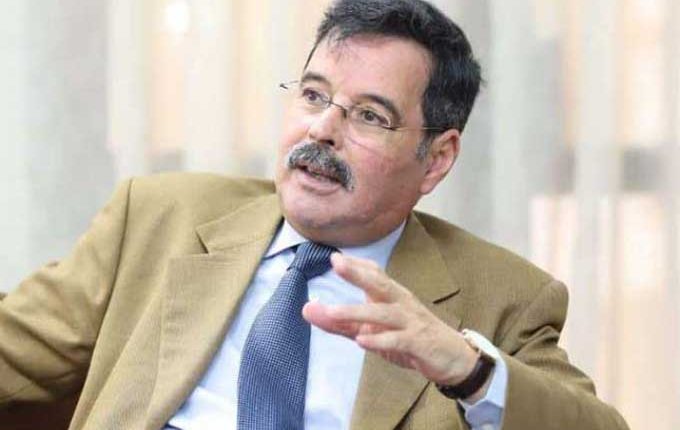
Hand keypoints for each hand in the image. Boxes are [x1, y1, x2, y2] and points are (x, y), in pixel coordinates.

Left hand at [302, 253, 483, 394]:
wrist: (453, 358)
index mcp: (392, 295)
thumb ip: (339, 322)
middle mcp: (401, 303)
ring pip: (384, 313)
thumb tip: (307, 309)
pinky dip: (380, 339)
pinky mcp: (418, 343)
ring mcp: (410, 322)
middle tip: (337, 264)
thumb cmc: (409, 337)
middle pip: (380, 284)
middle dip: (358, 274)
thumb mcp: (371, 330)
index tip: (333, 256)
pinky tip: (362, 341)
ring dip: (358, 311)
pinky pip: (398, 339)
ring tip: (333, 312)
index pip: (374, 273)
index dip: (355, 265)